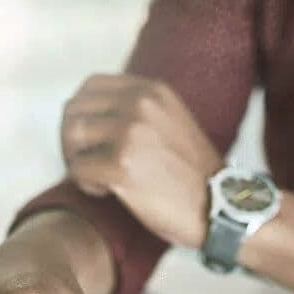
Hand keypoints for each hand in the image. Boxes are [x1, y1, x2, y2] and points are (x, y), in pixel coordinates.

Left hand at [62, 73, 222, 248]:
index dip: (82, 113)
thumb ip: (138, 109)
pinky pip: (78, 169)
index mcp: (151, 90)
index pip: (90, 86)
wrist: (222, 207)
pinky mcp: (120, 166)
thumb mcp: (171, 122)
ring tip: (97, 178)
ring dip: (76, 161)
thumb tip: (91, 112)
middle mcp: (139, 104)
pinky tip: (106, 192)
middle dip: (71, 139)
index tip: (91, 139)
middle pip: (74, 109)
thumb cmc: (193, 174)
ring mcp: (129, 134)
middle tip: (86, 163)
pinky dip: (85, 184)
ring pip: (71, 136)